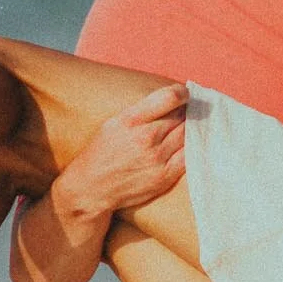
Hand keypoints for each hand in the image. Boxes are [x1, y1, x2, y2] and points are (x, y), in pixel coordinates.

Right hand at [50, 83, 187, 226]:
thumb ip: (140, 111)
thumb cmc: (102, 153)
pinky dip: (191, 148)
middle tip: (186, 112)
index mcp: (131, 120)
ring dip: (189, 129)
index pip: (169, 98)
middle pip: (181, 116)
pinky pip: (188, 156)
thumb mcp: (113, 123)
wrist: (92, 189)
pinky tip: (187, 145)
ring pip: (187, 134)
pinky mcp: (164, 176)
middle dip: (185, 112)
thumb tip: (169, 100)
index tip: (185, 93)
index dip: (182, 93)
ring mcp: (157, 158)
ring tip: (185, 128)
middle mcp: (146, 138)